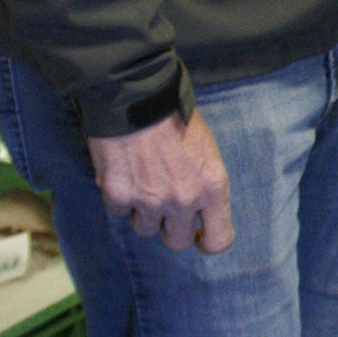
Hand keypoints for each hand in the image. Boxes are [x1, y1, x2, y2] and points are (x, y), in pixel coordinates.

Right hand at [92, 111, 231, 254]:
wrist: (137, 94)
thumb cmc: (175, 116)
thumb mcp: (207, 149)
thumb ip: (205, 183)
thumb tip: (199, 208)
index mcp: (212, 186)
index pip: (218, 240)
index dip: (207, 242)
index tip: (198, 236)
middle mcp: (184, 199)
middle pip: (176, 242)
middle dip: (169, 228)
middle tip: (163, 207)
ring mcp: (150, 200)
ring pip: (144, 228)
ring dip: (142, 211)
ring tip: (141, 180)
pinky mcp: (119, 195)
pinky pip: (119, 211)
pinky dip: (119, 196)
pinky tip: (123, 171)